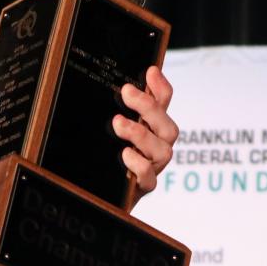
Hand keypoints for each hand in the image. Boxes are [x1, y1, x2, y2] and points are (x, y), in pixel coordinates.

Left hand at [116, 64, 178, 194]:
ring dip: (141, 133)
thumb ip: (119, 112)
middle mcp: (157, 146)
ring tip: (118, 124)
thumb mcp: (110, 131)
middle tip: (127, 92)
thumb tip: (117, 86)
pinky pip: (149, 177)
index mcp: (151, 128)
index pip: (164, 103)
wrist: (99, 195)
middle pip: (167, 125)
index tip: (151, 71)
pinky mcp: (143, 187)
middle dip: (149, 107)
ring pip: (162, 149)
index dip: (161, 87)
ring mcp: (153, 167)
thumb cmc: (108, 159)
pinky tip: (126, 155)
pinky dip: (139, 164)